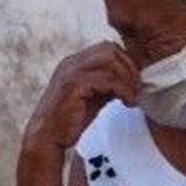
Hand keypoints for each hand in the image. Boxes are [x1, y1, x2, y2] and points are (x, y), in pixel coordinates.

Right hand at [22, 43, 139, 155]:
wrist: (48, 137)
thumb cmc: (71, 119)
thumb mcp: (94, 96)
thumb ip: (109, 84)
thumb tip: (133, 79)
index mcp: (75, 62)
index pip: (107, 47)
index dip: (125, 61)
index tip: (135, 81)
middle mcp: (72, 62)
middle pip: (109, 48)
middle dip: (129, 67)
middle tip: (137, 87)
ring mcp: (71, 72)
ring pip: (110, 60)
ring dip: (127, 78)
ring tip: (133, 96)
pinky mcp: (73, 85)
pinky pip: (107, 79)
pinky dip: (123, 90)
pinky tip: (127, 102)